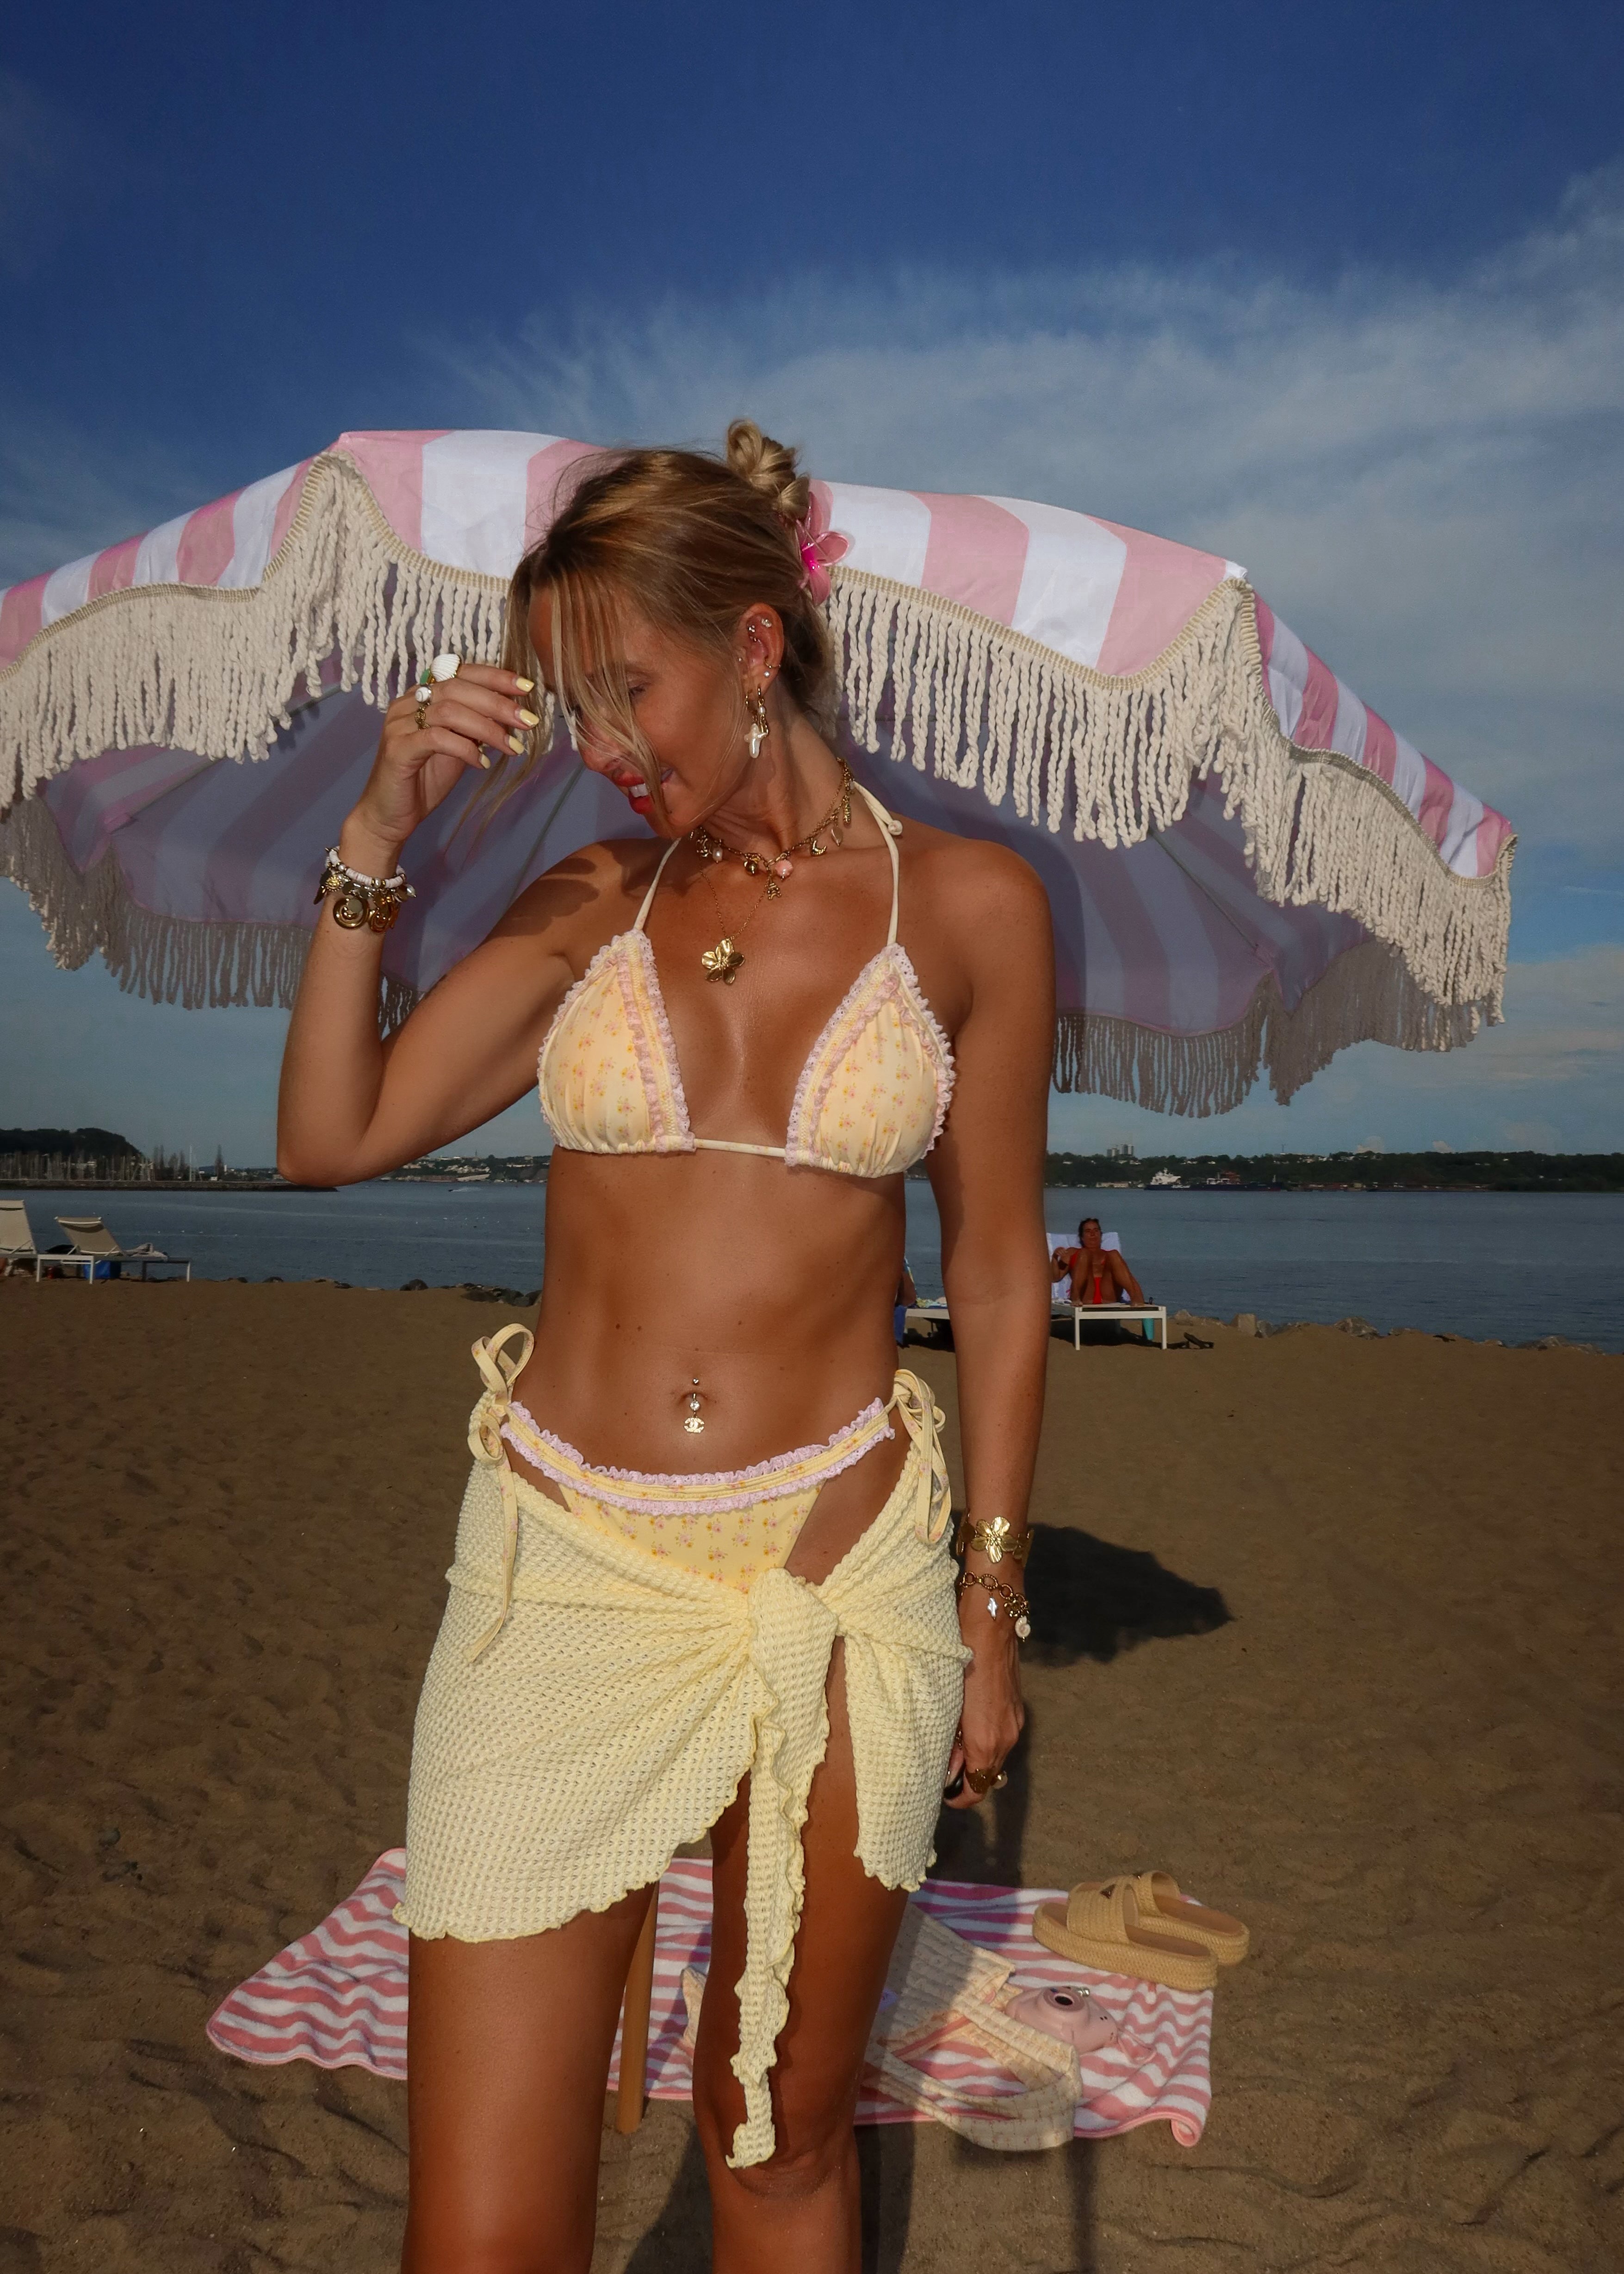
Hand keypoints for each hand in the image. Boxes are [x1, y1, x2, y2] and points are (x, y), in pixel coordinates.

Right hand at [342, 662, 539, 867]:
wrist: (390, 815)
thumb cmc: (425, 779)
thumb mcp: (459, 747)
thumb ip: (477, 727)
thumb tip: (513, 713)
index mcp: (421, 695)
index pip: (460, 672)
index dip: (494, 676)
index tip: (526, 686)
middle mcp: (406, 702)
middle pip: (457, 688)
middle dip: (497, 702)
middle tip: (528, 720)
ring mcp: (399, 724)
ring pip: (448, 711)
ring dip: (487, 728)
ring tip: (512, 747)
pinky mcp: (397, 748)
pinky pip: (437, 739)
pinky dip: (465, 749)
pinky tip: (482, 764)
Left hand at [943, 1597, 1024, 1809]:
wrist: (991, 1624)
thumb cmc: (960, 1659)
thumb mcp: (947, 1703)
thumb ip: (947, 1740)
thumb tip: (946, 1767)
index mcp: (987, 1742)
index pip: (977, 1791)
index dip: (958, 1797)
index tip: (941, 1791)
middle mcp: (1007, 1737)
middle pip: (988, 1775)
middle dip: (966, 1775)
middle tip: (941, 1760)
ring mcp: (1016, 1722)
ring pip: (995, 1755)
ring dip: (976, 1755)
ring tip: (951, 1737)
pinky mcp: (1018, 1707)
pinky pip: (1001, 1735)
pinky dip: (985, 1737)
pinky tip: (968, 1719)